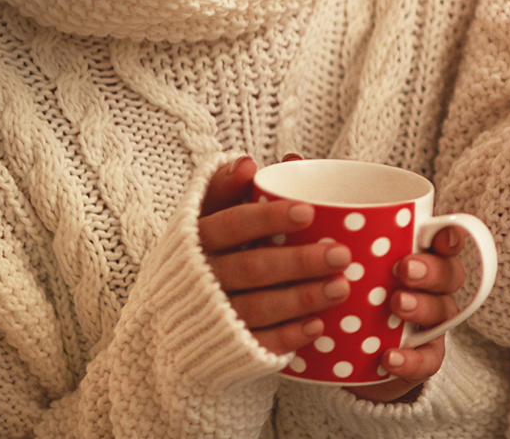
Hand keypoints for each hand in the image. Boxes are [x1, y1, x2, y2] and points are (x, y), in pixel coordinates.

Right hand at [198, 154, 351, 355]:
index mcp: (197, 240)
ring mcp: (211, 317)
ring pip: (258, 308)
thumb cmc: (204, 253)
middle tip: (342, 254)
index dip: (267, 218)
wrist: (167, 321)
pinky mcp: (224, 350)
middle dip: (299, 262)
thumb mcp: (210, 217)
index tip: (308, 211)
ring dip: (302, 299)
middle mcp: (200, 279)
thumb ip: (235, 188)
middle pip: (251, 268)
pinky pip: (257, 345)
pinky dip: (288, 337)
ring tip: (342, 288)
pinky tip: (318, 327)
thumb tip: (268, 160)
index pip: (230, 225)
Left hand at [343, 226, 467, 402]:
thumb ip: (336, 246)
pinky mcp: (422, 358)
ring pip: (443, 312)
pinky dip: (413, 359)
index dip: (450, 236)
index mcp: (419, 258)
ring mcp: (430, 325)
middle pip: (449, 274)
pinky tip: (390, 356)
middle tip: (405, 268)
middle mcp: (431, 289)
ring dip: (423, 306)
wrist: (341, 360)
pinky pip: (429, 359)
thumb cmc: (343, 299)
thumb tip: (306, 211)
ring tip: (397, 304)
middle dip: (432, 269)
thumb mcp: (336, 270)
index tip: (437, 238)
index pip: (446, 242)